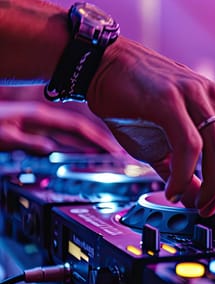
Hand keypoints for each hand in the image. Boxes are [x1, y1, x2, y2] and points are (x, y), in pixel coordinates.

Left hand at [0, 101, 122, 154]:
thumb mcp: (3, 135)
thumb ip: (27, 142)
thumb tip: (50, 148)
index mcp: (40, 116)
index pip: (78, 127)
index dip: (97, 138)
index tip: (113, 149)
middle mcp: (44, 119)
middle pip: (82, 131)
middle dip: (102, 142)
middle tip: (120, 154)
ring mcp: (41, 125)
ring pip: (74, 136)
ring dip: (93, 145)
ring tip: (111, 155)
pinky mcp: (36, 132)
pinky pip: (64, 140)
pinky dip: (78, 147)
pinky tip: (86, 153)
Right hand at [87, 37, 214, 216]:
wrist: (104, 67)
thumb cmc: (139, 104)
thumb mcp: (171, 143)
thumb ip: (189, 170)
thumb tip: (199, 199)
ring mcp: (195, 98)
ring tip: (202, 206)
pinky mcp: (170, 101)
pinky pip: (189, 146)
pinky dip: (184, 176)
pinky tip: (175, 191)